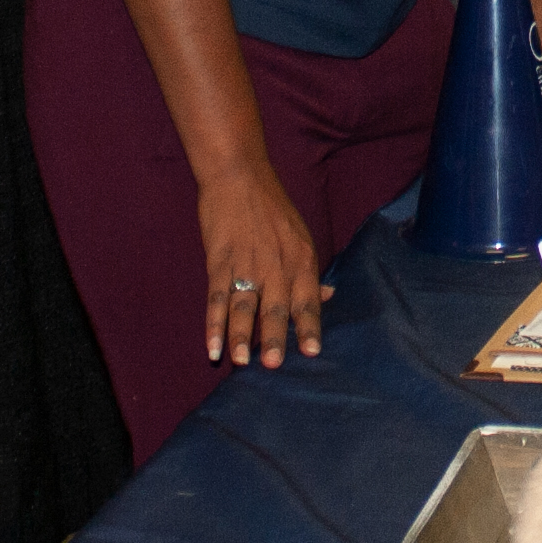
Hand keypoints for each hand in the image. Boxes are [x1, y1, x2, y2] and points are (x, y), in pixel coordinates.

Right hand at [198, 158, 321, 368]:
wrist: (239, 177)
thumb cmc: (272, 209)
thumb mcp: (300, 236)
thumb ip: (310, 271)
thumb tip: (328, 297)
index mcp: (300, 259)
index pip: (307, 299)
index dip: (310, 326)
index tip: (312, 353)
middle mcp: (275, 264)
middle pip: (275, 306)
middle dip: (275, 337)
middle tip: (274, 365)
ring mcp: (246, 263)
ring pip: (243, 305)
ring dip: (240, 335)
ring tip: (240, 361)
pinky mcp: (219, 261)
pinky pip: (216, 297)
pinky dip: (213, 323)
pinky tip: (212, 346)